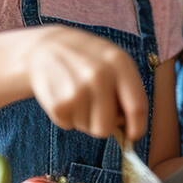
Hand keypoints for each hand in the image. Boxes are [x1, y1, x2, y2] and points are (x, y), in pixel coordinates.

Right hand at [25, 25, 147, 140]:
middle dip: (104, 125)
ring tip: (78, 95)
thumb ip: (128, 88)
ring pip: (88, 128)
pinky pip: (69, 125)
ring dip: (84, 118)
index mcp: (119, 63)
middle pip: (107, 127)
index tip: (134, 135)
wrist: (45, 47)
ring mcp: (77, 90)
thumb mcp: (113, 61)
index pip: (136, 106)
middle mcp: (99, 76)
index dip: (137, 127)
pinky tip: (65, 95)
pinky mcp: (58, 103)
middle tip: (97, 109)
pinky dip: (68, 116)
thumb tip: (131, 125)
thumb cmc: (87, 58)